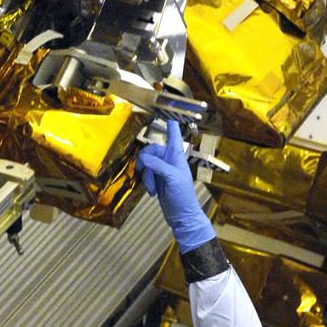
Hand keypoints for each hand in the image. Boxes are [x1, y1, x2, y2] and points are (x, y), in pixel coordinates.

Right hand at [136, 119, 215, 252]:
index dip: (170, 123)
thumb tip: (143, 158)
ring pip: (146, 164)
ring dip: (146, 176)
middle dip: (146, 162)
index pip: (173, 134)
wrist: (181, 216)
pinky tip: (152, 192)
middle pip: (151, 150)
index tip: (166, 110)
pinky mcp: (156, 180)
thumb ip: (158, 166)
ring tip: (153, 188)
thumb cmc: (183, 197)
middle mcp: (169, 160)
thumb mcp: (172, 179)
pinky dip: (146, 182)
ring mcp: (162, 170)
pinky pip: (145, 174)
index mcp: (177, 156)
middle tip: (145, 173)